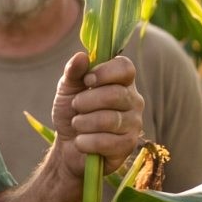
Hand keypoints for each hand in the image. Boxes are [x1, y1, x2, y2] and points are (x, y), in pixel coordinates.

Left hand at [50, 52, 143, 176]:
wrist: (67, 146)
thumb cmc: (72, 112)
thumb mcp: (67, 89)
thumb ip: (73, 71)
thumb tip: (82, 56)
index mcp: (122, 81)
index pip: (125, 68)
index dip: (104, 72)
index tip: (87, 80)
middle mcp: (134, 100)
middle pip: (116, 94)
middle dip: (86, 101)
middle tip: (75, 106)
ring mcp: (134, 124)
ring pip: (111, 120)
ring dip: (83, 122)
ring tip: (76, 124)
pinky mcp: (128, 146)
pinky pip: (107, 142)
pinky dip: (86, 142)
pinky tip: (80, 141)